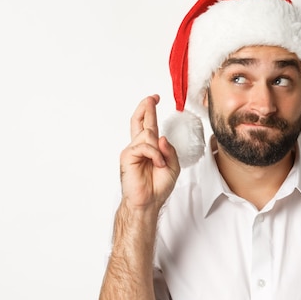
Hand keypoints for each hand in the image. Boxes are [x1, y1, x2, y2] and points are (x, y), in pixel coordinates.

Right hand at [119, 94, 180, 213]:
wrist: (148, 202)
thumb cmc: (158, 186)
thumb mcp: (172, 166)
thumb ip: (170, 150)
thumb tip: (162, 137)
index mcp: (149, 148)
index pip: (148, 125)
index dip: (149, 111)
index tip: (154, 99)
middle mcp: (139, 146)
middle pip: (139, 121)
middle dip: (146, 108)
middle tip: (152, 98)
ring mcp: (132, 150)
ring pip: (148, 134)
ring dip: (158, 149)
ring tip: (160, 164)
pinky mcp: (128, 156)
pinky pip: (145, 146)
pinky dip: (155, 155)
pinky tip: (157, 164)